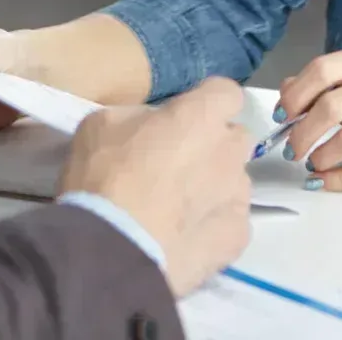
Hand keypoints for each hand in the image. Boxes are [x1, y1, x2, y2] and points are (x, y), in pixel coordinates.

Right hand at [58, 78, 251, 296]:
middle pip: (235, 139)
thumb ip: (140, 116)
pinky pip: (231, 222)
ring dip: (214, 187)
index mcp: (201, 115)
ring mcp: (238, 196)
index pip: (226, 92)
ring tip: (177, 209)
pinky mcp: (237, 237)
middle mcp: (230, 151)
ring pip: (234, 182)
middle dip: (213, 146)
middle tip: (177, 164)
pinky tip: (184, 237)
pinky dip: (213, 226)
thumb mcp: (103, 124)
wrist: (112, 249)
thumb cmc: (104, 177)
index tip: (183, 117)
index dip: (206, 103)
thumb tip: (152, 125)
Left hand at [278, 42, 341, 190]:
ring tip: (312, 163)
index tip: (283, 116)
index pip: (323, 70)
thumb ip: (327, 85)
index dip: (295, 95)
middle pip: (332, 105)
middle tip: (291, 149)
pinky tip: (325, 180)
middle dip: (302, 132)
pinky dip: (338, 178)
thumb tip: (285, 94)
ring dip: (320, 156)